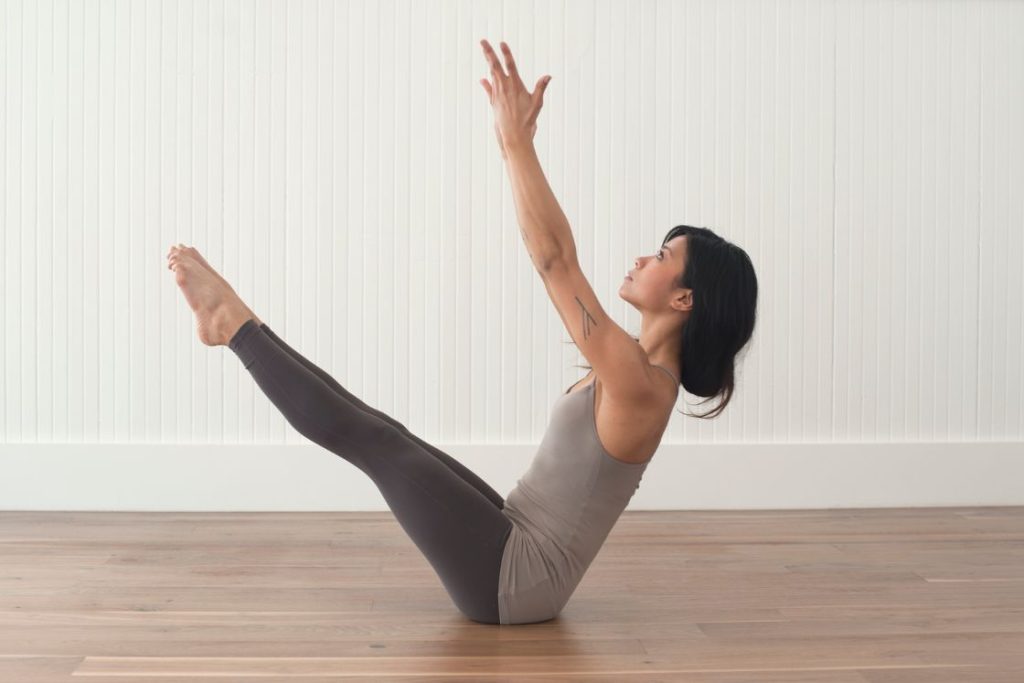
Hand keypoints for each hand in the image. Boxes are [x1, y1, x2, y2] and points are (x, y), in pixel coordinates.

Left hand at [478, 39, 550, 156]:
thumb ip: (541, 88)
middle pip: (494, 66)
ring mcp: (497, 95)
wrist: (514, 135)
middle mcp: (504, 88)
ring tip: (484, 52)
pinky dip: (487, 84)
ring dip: (488, 62)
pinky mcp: (494, 103)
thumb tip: (548, 76)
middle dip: (489, 52)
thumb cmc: (527, 120)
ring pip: (491, 75)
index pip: (510, 65)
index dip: (506, 53)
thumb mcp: (537, 103)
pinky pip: (489, 90)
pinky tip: (483, 79)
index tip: (502, 43)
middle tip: (482, 41)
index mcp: (515, 85)